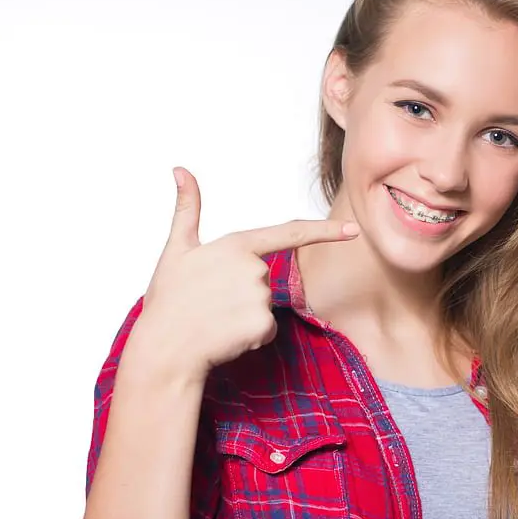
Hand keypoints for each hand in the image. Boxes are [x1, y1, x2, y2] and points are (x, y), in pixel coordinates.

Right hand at [124, 167, 359, 384]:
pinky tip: (225, 336)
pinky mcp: (263, 325)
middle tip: (211, 302)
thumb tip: (181, 170)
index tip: (353, 229)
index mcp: (237, 245)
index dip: (325, 231)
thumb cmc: (168, 299)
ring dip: (245, 315)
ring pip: (265, 306)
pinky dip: (250, 336)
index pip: (290, 233)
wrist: (164, 348)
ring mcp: (260, 297)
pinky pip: (266, 330)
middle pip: (265, 279)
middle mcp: (254, 268)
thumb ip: (187, 209)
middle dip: (244, 292)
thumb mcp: (176, 249)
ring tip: (215, 319)